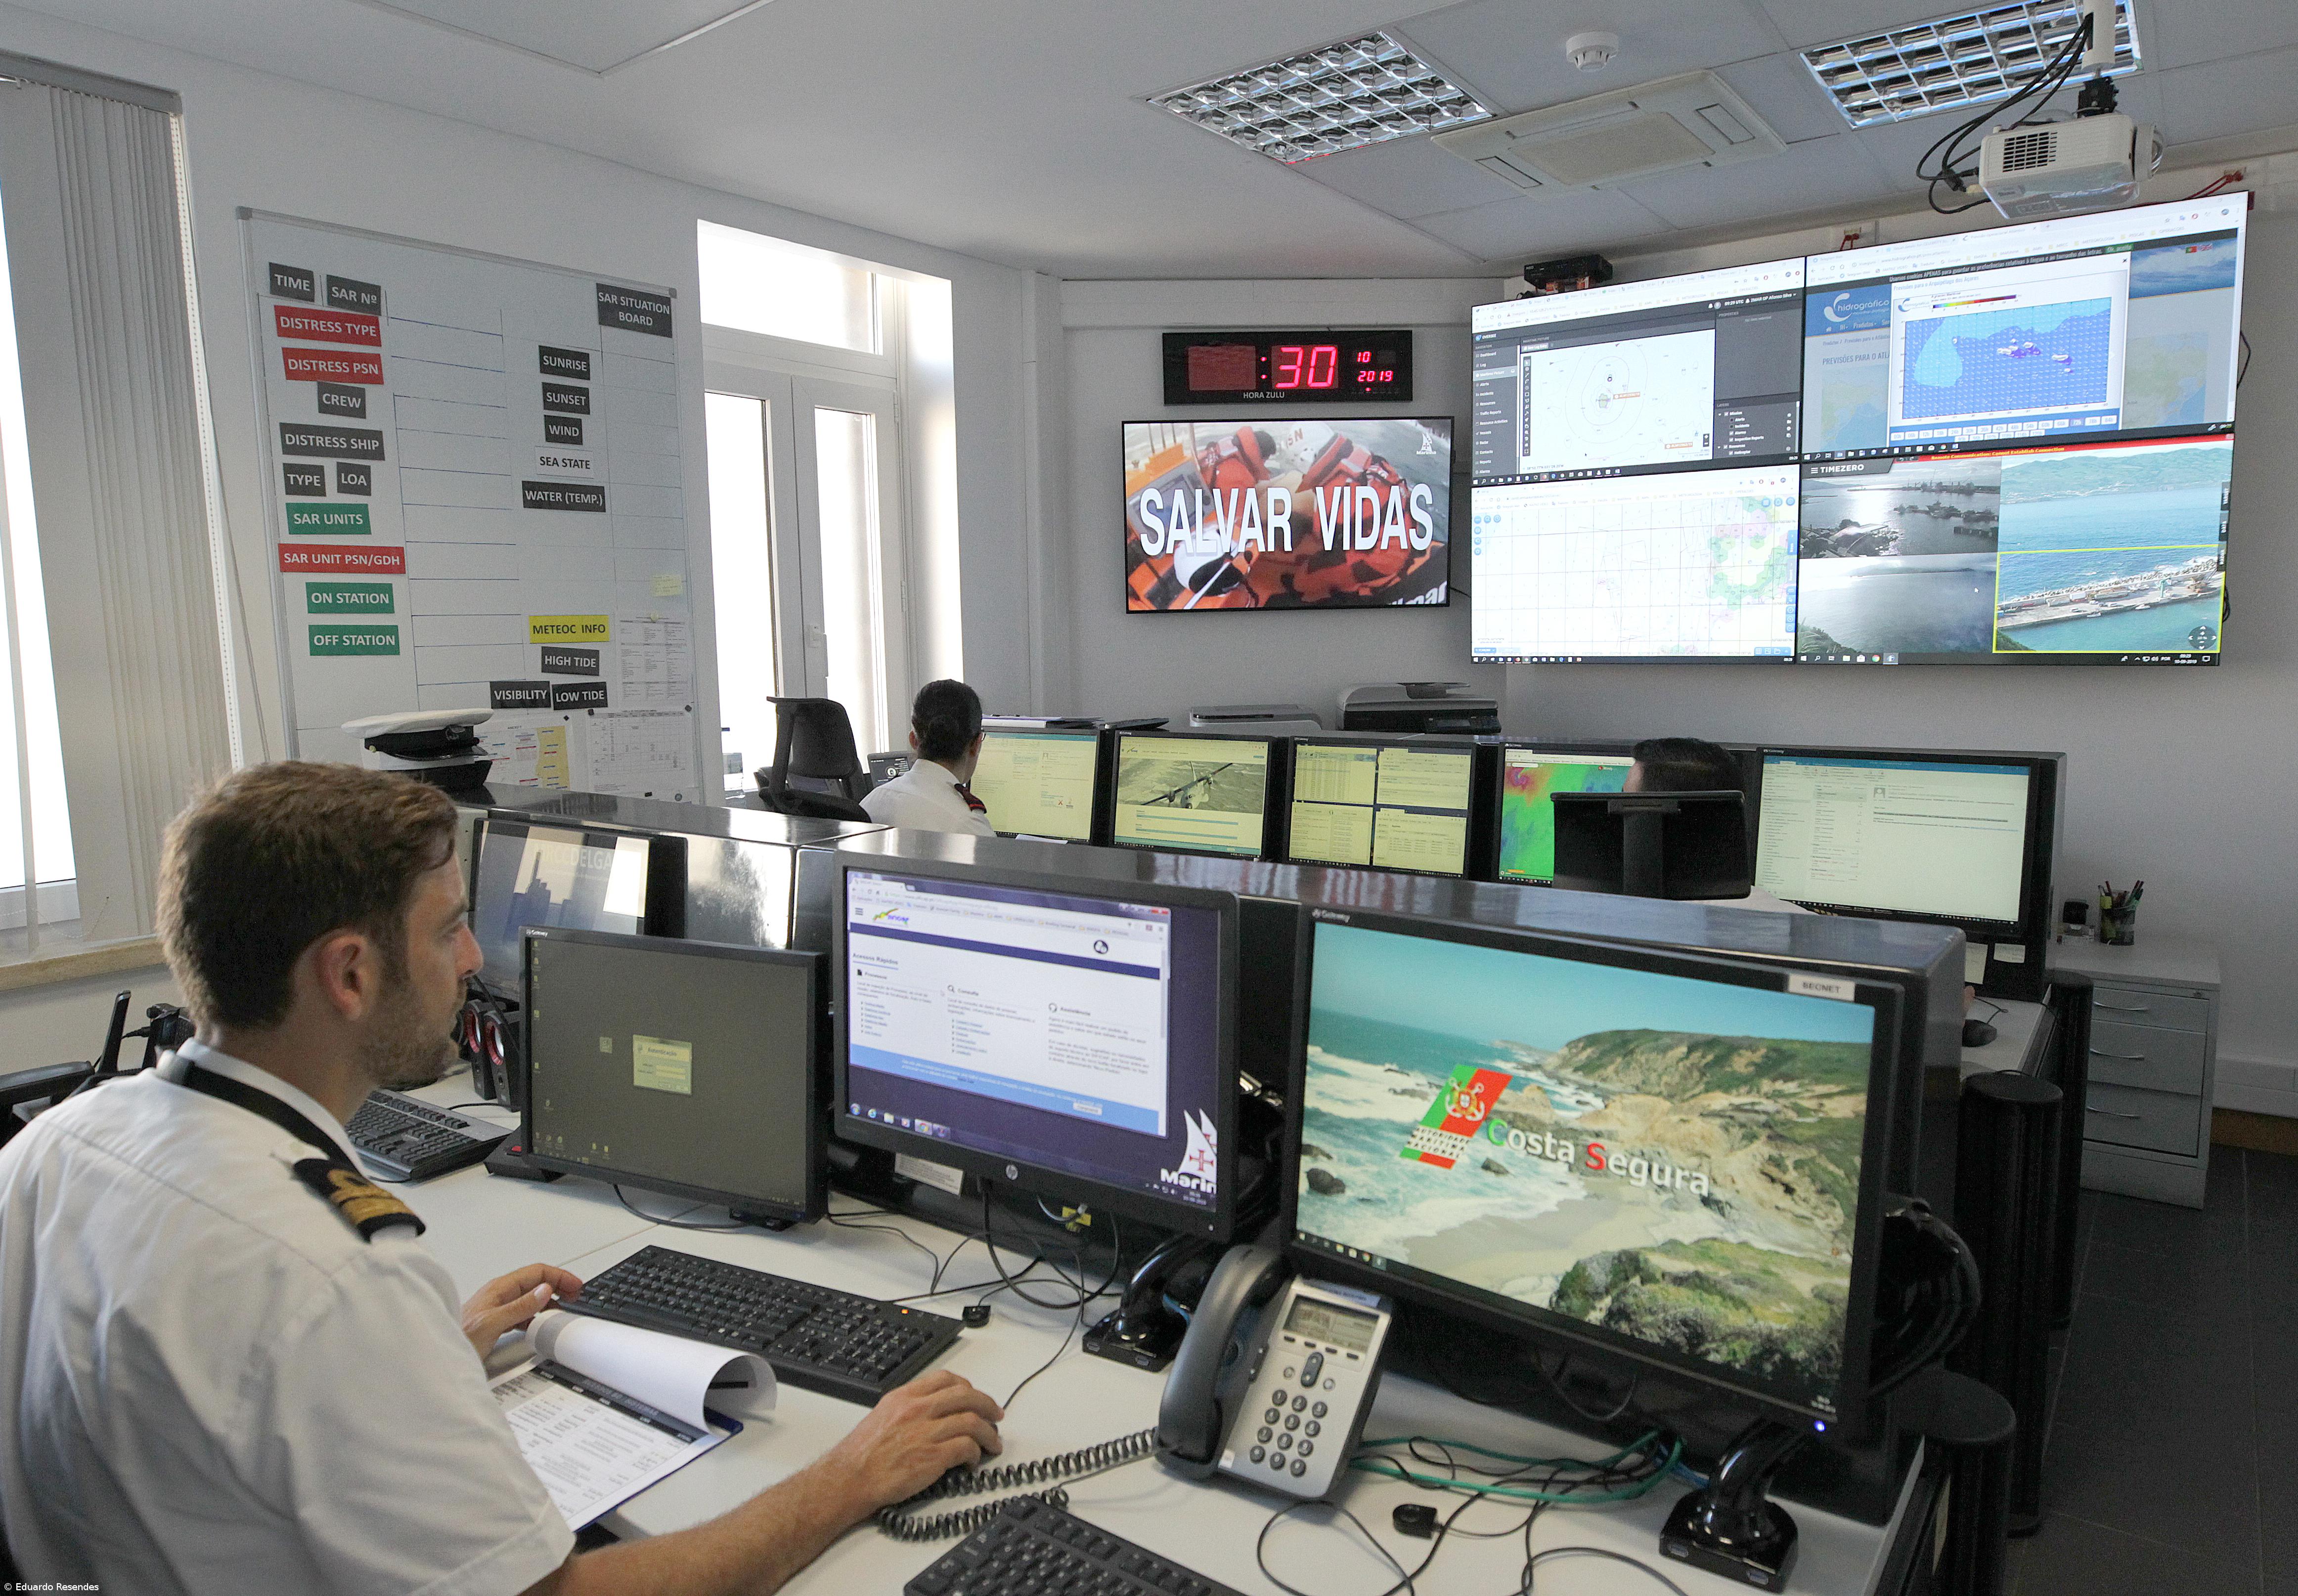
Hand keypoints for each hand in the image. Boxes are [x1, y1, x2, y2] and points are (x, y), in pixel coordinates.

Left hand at [461, 1262, 583, 1358]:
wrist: (439, 1356)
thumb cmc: (460, 1337)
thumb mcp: (493, 1322)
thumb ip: (520, 1306)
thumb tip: (545, 1290)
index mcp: (500, 1288)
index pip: (536, 1272)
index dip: (559, 1276)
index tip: (575, 1286)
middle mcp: (500, 1294)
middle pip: (536, 1281)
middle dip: (558, 1284)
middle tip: (575, 1295)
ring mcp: (499, 1306)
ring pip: (531, 1296)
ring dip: (550, 1299)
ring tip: (563, 1307)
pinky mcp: (498, 1320)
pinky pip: (524, 1311)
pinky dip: (538, 1314)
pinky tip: (541, 1322)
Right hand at [810, 1370, 1004, 1522]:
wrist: (849, 1479)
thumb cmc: (862, 1454)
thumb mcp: (883, 1415)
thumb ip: (909, 1408)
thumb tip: (934, 1411)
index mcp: (905, 1396)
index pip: (946, 1379)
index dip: (968, 1387)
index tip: (976, 1397)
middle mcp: (918, 1409)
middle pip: (967, 1396)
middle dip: (988, 1406)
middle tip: (997, 1416)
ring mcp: (926, 1432)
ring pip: (973, 1421)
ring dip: (989, 1434)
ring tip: (993, 1444)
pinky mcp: (933, 1457)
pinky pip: (967, 1447)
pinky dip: (976, 1454)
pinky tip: (973, 1461)